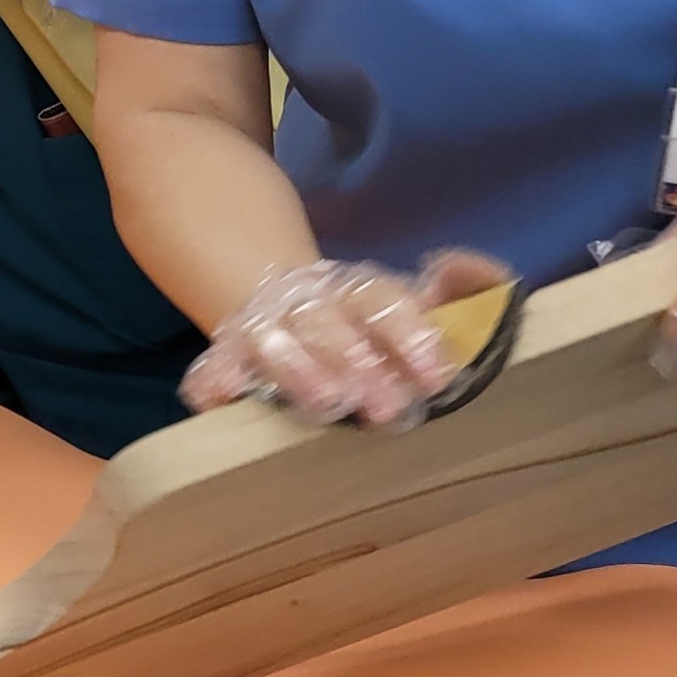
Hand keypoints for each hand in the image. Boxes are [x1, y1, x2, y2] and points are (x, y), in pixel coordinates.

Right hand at [180, 251, 514, 426]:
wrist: (281, 300)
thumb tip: (466, 269)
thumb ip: (458, 290)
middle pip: (325, 321)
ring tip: (326, 403)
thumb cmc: (363, 322)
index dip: (408, 334)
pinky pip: (211, 366)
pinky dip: (213, 379)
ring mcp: (262, 328)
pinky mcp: (225, 356)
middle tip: (385, 406)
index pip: (381, 299)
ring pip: (271, 339)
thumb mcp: (413, 301)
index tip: (436, 377)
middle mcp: (307, 303)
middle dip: (354, 359)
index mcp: (357, 290)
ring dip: (297, 368)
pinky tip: (222, 397)